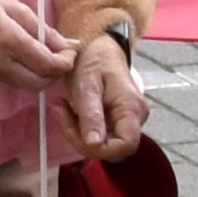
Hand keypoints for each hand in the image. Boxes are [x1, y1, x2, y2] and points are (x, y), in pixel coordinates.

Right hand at [0, 0, 70, 91]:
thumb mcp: (17, 9)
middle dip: (55, 74)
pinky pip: (10, 81)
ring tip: (40, 56)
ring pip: (25, 85)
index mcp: (9, 39)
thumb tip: (69, 46)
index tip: (70, 53)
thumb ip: (44, 31)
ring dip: (39, 75)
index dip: (65, 63)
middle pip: (39, 83)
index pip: (47, 65)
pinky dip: (21, 73)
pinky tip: (18, 58)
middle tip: (59, 59)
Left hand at [57, 32, 146, 156]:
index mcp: (131, 109)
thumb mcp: (87, 84)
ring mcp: (128, 119)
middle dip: (83, 140)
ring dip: (80, 134)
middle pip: (114, 148)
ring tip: (63, 108)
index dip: (100, 149)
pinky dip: (83, 128)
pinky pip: (102, 134)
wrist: (99, 46)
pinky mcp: (118, 119)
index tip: (75, 133)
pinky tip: (71, 111)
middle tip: (62, 114)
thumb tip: (93, 144)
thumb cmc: (94, 60)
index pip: (125, 146)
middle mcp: (136, 117)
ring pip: (105, 143)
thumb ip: (91, 115)